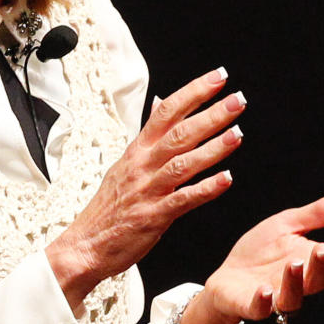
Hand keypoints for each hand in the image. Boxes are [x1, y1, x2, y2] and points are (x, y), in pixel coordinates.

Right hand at [47, 67, 245, 311]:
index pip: (166, 111)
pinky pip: (183, 200)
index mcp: (137, 150)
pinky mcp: (153, 216)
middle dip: (211, 115)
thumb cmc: (109, 208)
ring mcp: (147, 190)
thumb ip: (148, 134)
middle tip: (238, 100)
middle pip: (179, 133)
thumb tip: (160, 102)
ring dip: (213, 148)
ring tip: (237, 135)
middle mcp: (142, 166)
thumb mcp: (125, 163)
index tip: (219, 78)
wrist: (85, 245)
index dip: (194, 92)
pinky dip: (205, 189)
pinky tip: (226, 179)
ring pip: (183, 163)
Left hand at [179, 186, 323, 323]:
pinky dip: (263, 302)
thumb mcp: (288, 223)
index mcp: (311, 263)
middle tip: (322, 249)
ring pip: (293, 298)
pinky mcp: (251, 306)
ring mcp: (275, 298)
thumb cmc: (260, 251)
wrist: (226, 275)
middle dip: (321, 266)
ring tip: (294, 264)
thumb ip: (320, 213)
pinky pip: (260, 309)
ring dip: (295, 282)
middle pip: (318, 281)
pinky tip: (264, 291)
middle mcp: (298, 284)